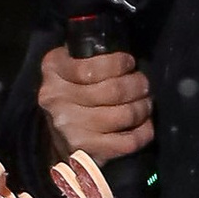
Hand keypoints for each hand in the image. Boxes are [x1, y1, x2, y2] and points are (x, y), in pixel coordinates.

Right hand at [36, 43, 151, 164]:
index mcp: (53, 70)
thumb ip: (87, 53)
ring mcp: (69, 128)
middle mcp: (56, 99)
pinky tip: (145, 127)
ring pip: (123, 115)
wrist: (55, 138)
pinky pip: (126, 142)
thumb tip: (121, 46)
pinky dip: (142, 134)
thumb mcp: (70, 65)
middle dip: (137, 86)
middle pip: (112, 90)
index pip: (92, 67)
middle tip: (144, 85)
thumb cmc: (71, 94)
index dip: (119, 64)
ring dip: (142, 108)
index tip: (129, 64)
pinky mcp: (85, 150)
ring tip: (145, 104)